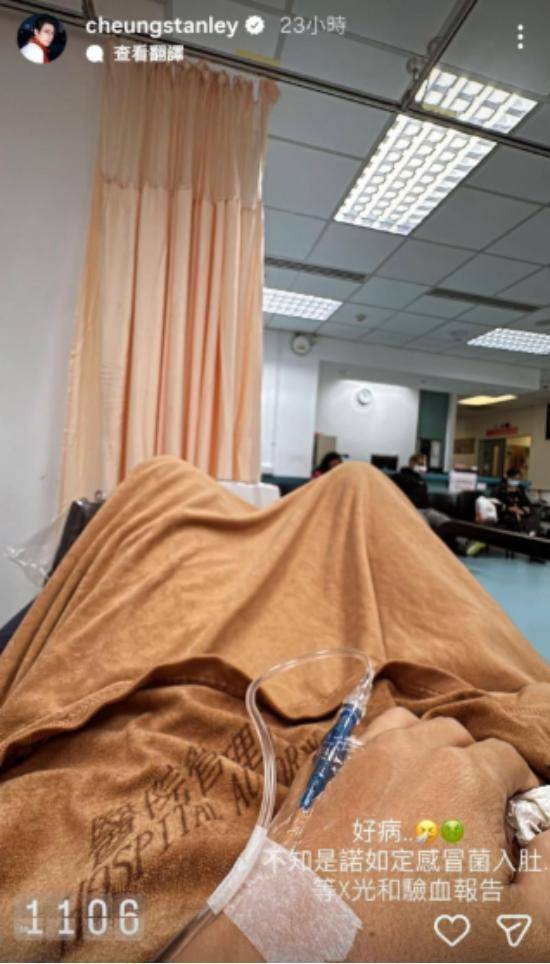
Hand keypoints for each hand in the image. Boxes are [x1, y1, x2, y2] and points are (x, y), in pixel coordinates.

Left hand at [270, 708, 549, 961]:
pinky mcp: (333, 767)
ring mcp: (369, 753)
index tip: (517, 827)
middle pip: (461, 737)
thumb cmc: (417, 934)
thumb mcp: (522, 927)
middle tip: (476, 818)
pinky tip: (391, 785)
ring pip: (415, 728)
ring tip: (435, 796)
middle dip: (478, 766)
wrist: (314, 934)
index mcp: (467, 775)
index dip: (521, 790)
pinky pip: (371, 735)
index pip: (510, 758)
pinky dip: (390, 746)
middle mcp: (417, 749)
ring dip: (433, 750)